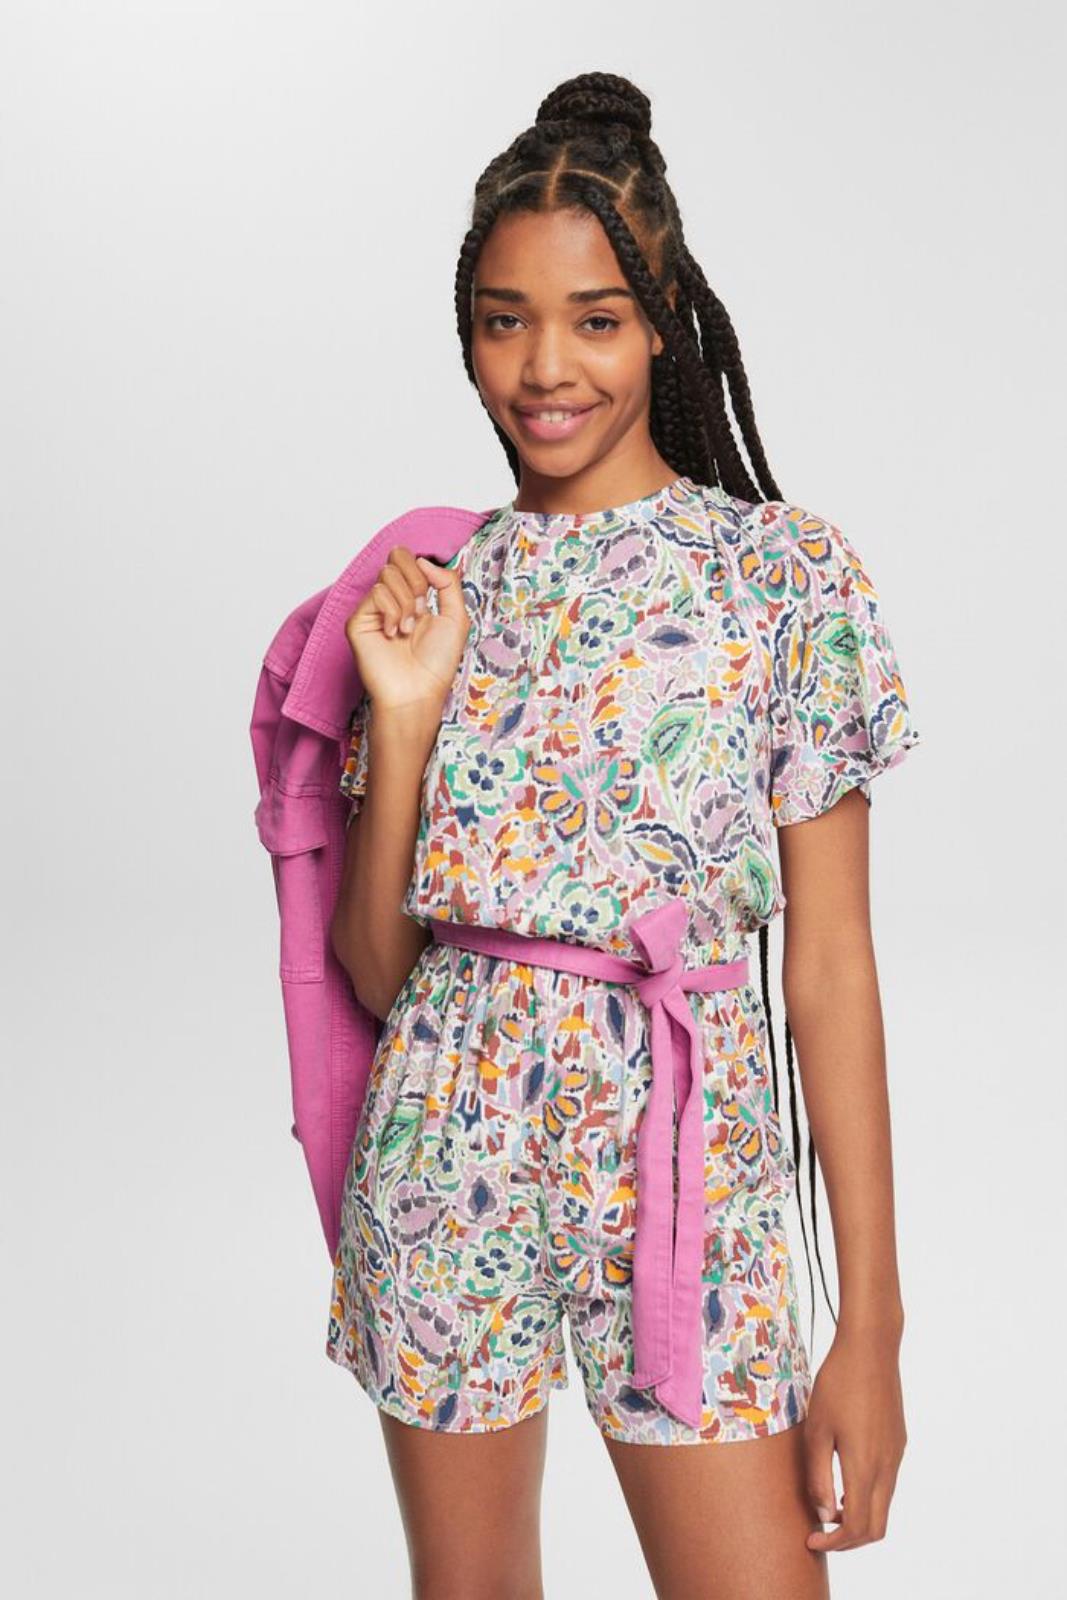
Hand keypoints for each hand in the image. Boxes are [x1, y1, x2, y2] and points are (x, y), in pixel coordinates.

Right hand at [345, 545, 470, 713]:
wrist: (419, 691)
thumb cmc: (437, 663)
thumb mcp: (457, 617)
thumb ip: (448, 582)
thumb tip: (423, 560)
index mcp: (413, 597)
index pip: (411, 559)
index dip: (424, 570)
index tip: (431, 599)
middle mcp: (392, 600)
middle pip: (398, 557)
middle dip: (417, 581)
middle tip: (420, 610)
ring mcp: (373, 609)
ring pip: (388, 574)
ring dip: (406, 602)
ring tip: (407, 630)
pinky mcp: (358, 620)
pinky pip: (376, 593)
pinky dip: (392, 612)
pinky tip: (393, 634)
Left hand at [803, 1321, 906, 1553]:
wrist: (871, 1348)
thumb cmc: (837, 1384)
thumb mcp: (817, 1430)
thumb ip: (819, 1476)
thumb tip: (824, 1514)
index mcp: (866, 1467)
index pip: (858, 1528)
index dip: (834, 1543)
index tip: (811, 1540)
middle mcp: (887, 1467)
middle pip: (877, 1527)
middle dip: (849, 1539)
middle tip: (821, 1532)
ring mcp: (896, 1455)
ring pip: (883, 1505)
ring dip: (858, 1516)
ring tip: (828, 1504)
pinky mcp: (898, 1442)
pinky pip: (887, 1483)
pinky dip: (868, 1495)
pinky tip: (844, 1477)